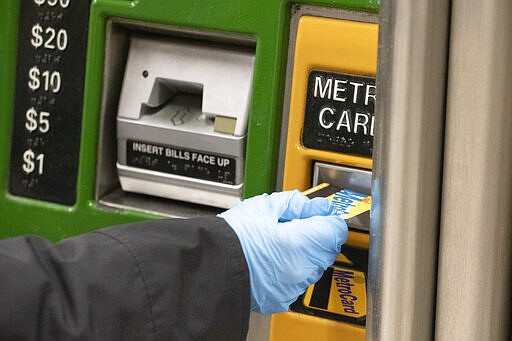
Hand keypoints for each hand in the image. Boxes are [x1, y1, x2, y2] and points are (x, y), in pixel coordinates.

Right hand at [218, 190, 347, 313]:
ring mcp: (292, 287)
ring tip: (278, 240)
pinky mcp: (282, 299)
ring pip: (313, 266)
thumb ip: (298, 204)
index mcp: (299, 244)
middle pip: (326, 249)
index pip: (335, 231)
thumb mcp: (264, 207)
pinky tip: (272, 258)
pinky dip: (291, 268)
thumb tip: (318, 207)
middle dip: (316, 235)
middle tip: (292, 223)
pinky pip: (297, 280)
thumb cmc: (232, 237)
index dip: (328, 219)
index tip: (319, 214)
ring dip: (304, 252)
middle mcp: (300, 270)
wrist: (209, 265)